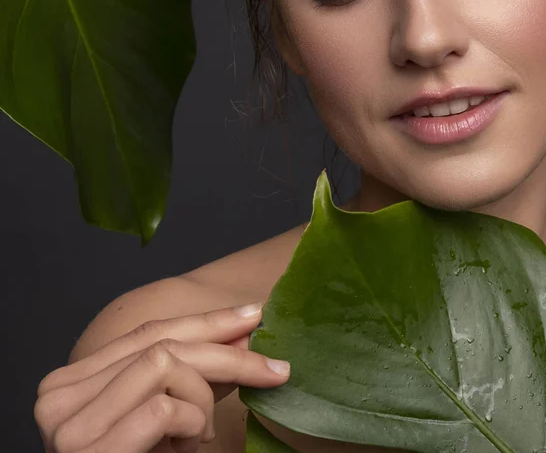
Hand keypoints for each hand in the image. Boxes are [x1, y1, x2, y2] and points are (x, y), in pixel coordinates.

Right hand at [34, 303, 289, 451]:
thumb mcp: (167, 418)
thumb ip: (194, 376)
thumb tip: (242, 336)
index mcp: (77, 380)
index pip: (150, 331)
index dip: (208, 322)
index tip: (253, 315)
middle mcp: (60, 393)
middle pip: (161, 343)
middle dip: (228, 352)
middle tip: (276, 369)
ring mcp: (67, 421)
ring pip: (164, 363)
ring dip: (202, 398)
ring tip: (201, 434)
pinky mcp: (85, 448)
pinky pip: (162, 407)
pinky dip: (191, 422)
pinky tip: (189, 446)